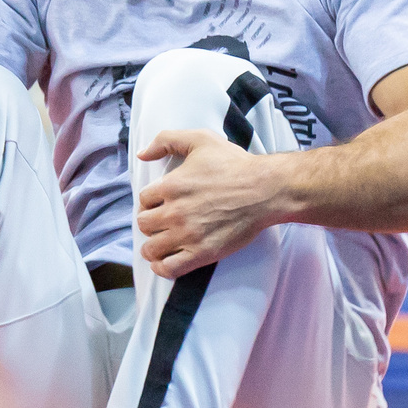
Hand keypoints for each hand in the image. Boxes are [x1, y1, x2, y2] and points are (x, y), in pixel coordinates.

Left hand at [135, 129, 278, 277]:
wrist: (265, 190)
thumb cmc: (235, 164)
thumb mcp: (200, 139)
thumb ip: (166, 140)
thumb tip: (142, 153)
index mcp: (171, 185)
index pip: (143, 200)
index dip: (150, 202)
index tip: (160, 204)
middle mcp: (174, 211)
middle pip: (144, 224)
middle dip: (150, 223)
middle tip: (161, 223)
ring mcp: (188, 234)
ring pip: (151, 249)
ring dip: (152, 247)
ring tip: (160, 244)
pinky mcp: (203, 253)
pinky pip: (169, 268)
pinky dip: (162, 268)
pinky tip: (164, 262)